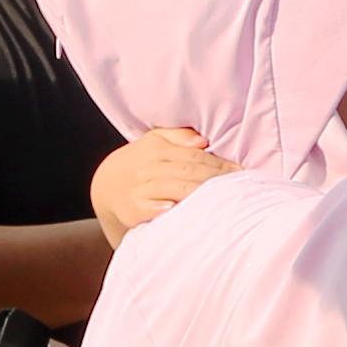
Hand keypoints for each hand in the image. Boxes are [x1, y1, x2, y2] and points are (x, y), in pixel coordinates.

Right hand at [90, 127, 231, 245]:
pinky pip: (150, 209)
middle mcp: (148, 166)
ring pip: (174, 188)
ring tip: (222, 198)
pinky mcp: (131, 209)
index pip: (195, 156)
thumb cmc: (140, 163)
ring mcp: (139, 188)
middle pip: (189, 172)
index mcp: (158, 148)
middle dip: (216, 179)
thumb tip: (204, 141)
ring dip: (199, 193)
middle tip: (240, 188)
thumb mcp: (154, 142)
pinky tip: (180, 209)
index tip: (242, 173)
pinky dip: (164, 208)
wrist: (105, 187)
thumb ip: (179, 137)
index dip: (220, 165)